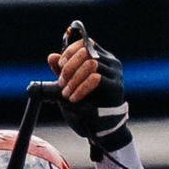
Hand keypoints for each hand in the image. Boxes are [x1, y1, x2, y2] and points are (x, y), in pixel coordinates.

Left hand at [54, 23, 131, 156]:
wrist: (101, 125)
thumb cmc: (86, 102)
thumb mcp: (71, 83)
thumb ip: (63, 70)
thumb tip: (51, 57)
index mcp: (101, 56)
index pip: (86, 43)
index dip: (70, 51)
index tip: (59, 65)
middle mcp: (110, 61)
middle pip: (87, 52)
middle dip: (69, 66)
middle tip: (60, 82)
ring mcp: (115, 73)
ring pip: (91, 64)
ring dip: (74, 79)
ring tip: (65, 93)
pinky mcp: (116, 86)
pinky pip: (96, 79)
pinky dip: (81, 88)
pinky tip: (73, 98)